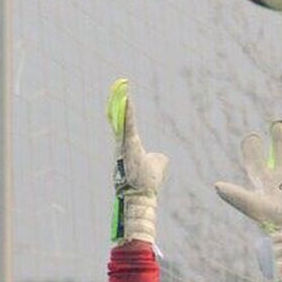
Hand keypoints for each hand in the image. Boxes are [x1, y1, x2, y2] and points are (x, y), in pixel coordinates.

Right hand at [107, 78, 167, 247]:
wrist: (141, 196)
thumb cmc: (148, 183)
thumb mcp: (156, 166)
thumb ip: (159, 159)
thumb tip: (163, 157)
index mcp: (129, 146)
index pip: (125, 125)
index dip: (123, 111)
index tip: (122, 96)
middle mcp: (123, 144)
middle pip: (120, 119)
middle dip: (119, 102)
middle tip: (119, 85)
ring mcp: (123, 145)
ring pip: (123, 121)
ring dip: (122, 104)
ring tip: (122, 87)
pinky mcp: (128, 146)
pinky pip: (127, 126)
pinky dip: (127, 113)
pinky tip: (127, 99)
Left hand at [214, 119, 281, 281]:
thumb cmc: (268, 221)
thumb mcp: (250, 205)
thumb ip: (234, 194)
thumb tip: (216, 186)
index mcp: (262, 180)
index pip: (255, 160)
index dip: (252, 148)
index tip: (253, 136)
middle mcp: (278, 177)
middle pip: (279, 151)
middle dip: (279, 136)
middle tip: (279, 123)